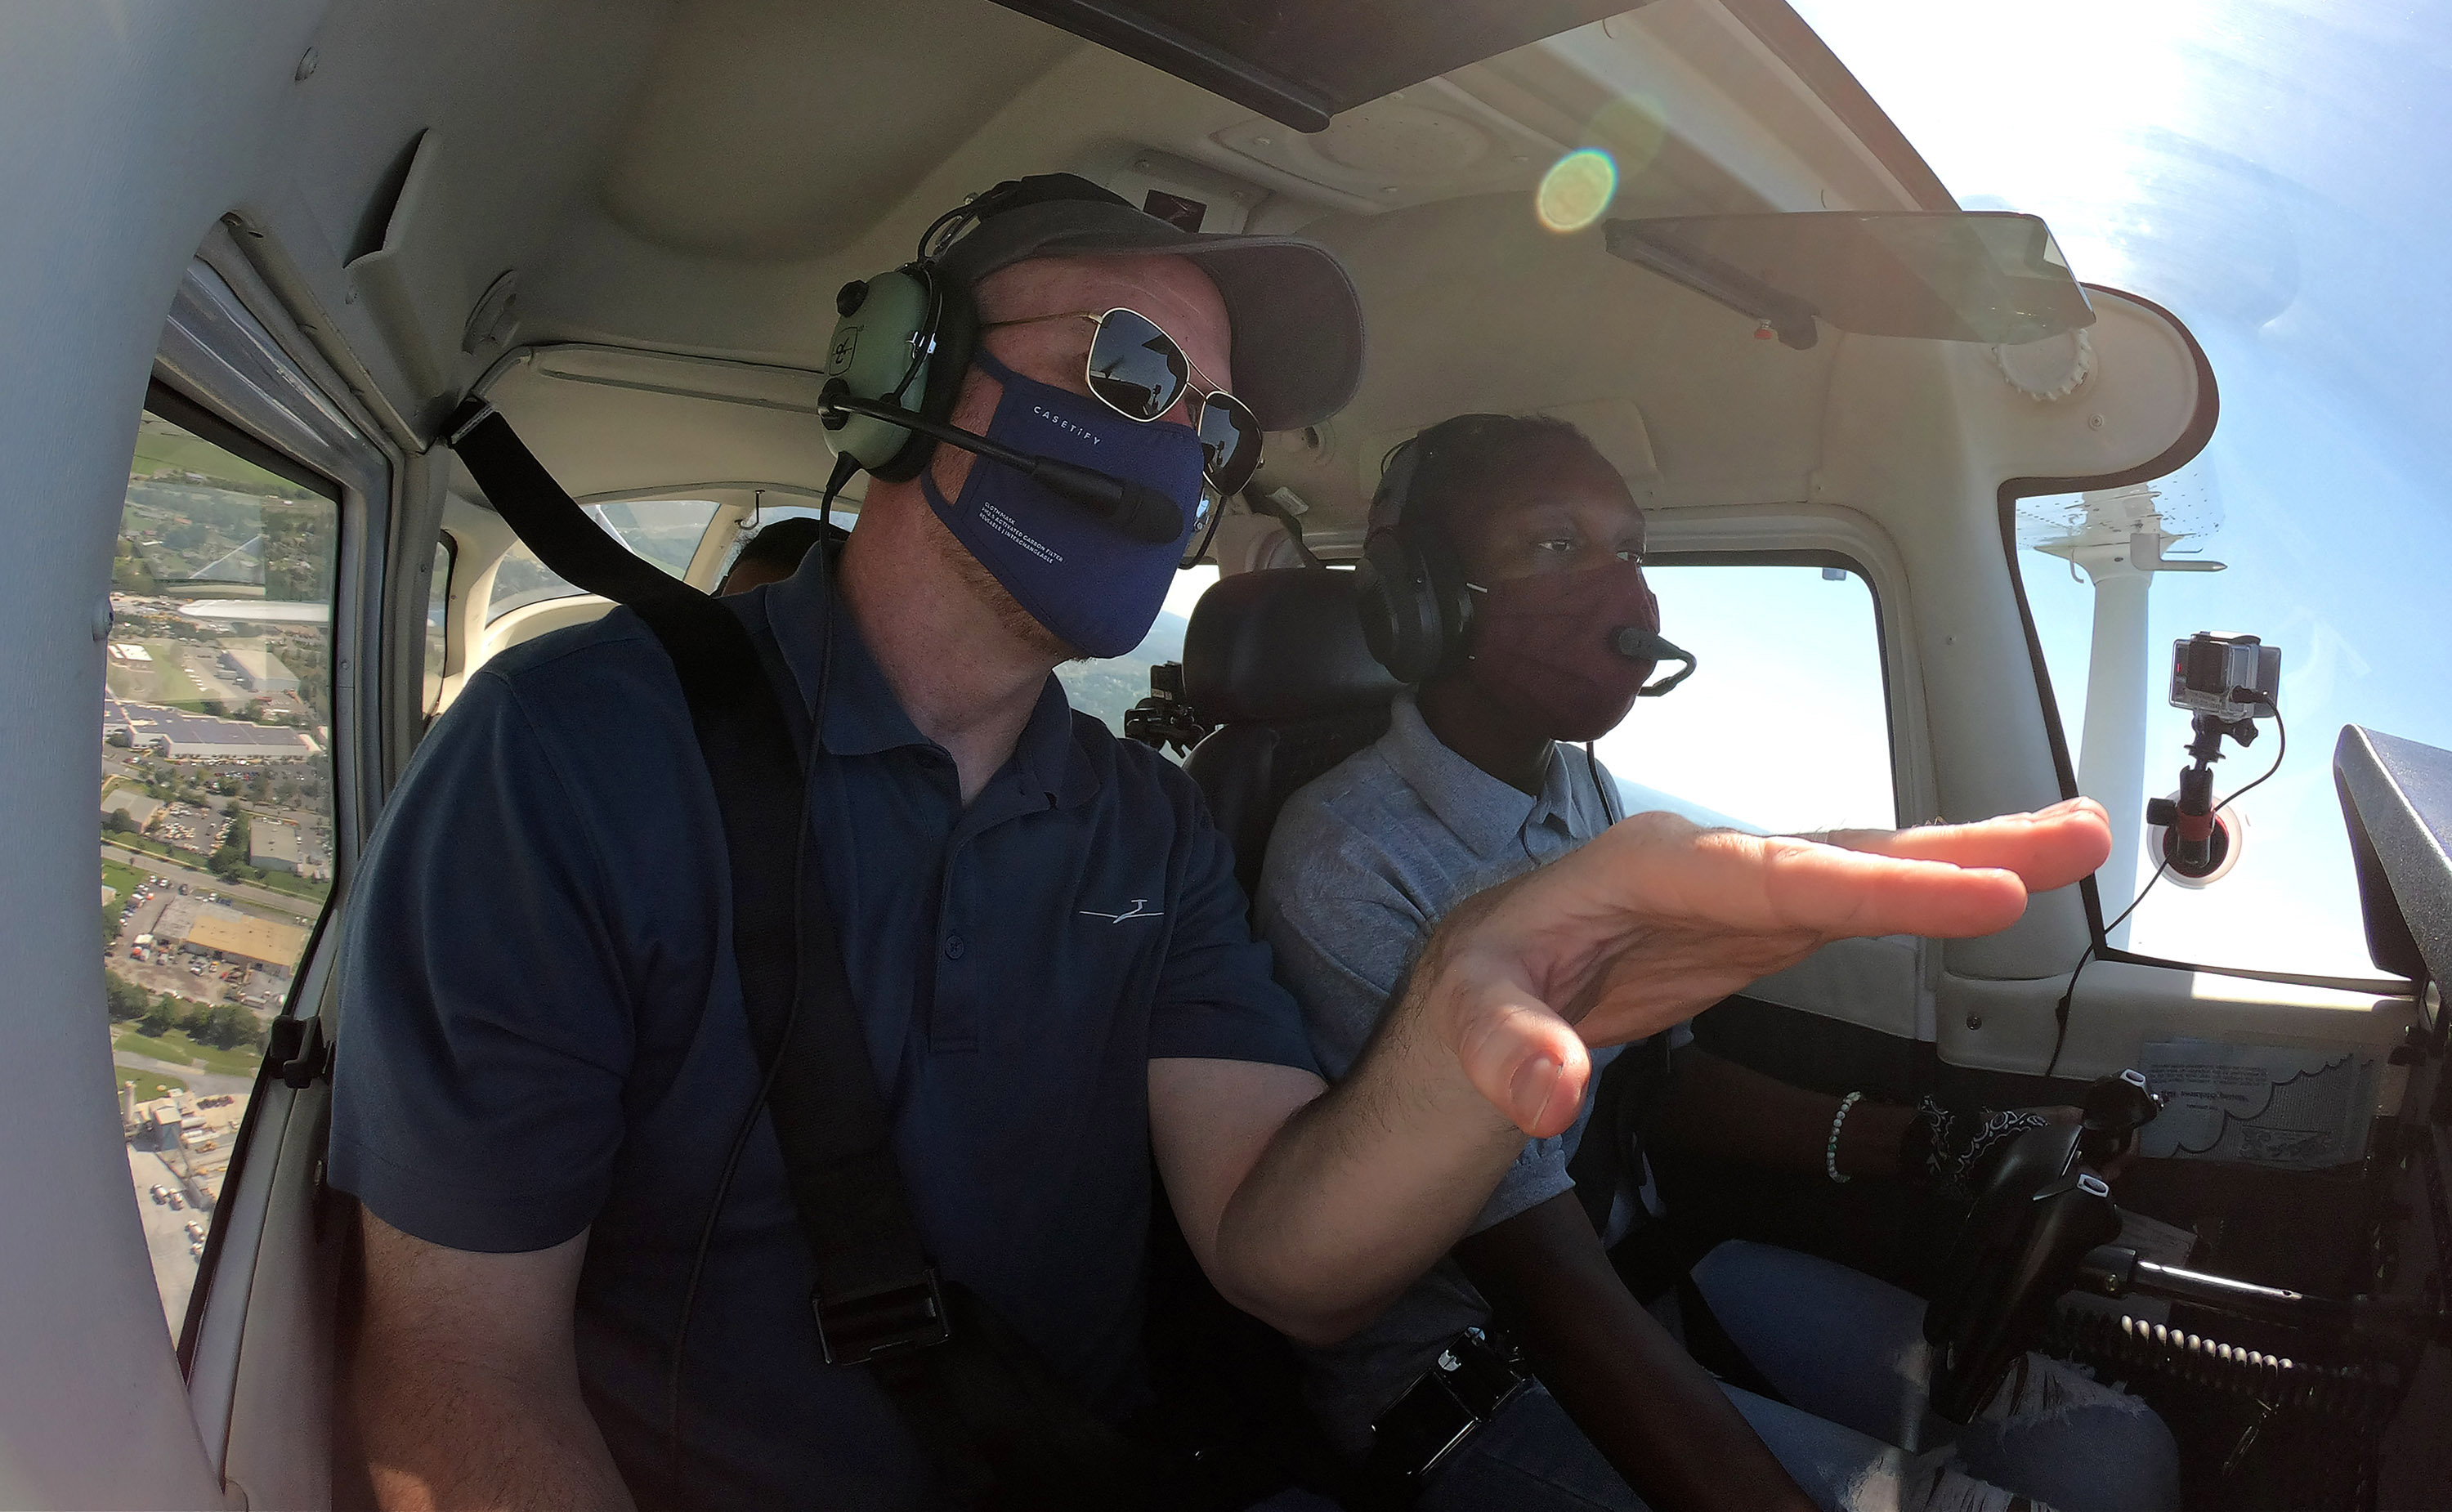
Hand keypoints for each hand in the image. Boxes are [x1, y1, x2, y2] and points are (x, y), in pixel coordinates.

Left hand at [1414, 799, 2111, 1136]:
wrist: (1480, 988)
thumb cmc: (1476, 988)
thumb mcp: (1466, 1021)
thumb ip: (1507, 1051)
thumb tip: (1548, 1090)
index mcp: (1649, 867)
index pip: (1780, 877)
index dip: (1884, 888)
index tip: (1982, 894)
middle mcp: (1711, 862)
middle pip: (1847, 853)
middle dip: (1961, 845)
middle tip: (2073, 834)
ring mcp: (1742, 891)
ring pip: (1866, 870)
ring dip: (1970, 857)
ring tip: (2074, 841)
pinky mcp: (1760, 924)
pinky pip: (1857, 905)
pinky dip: (1930, 895)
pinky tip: (1996, 888)